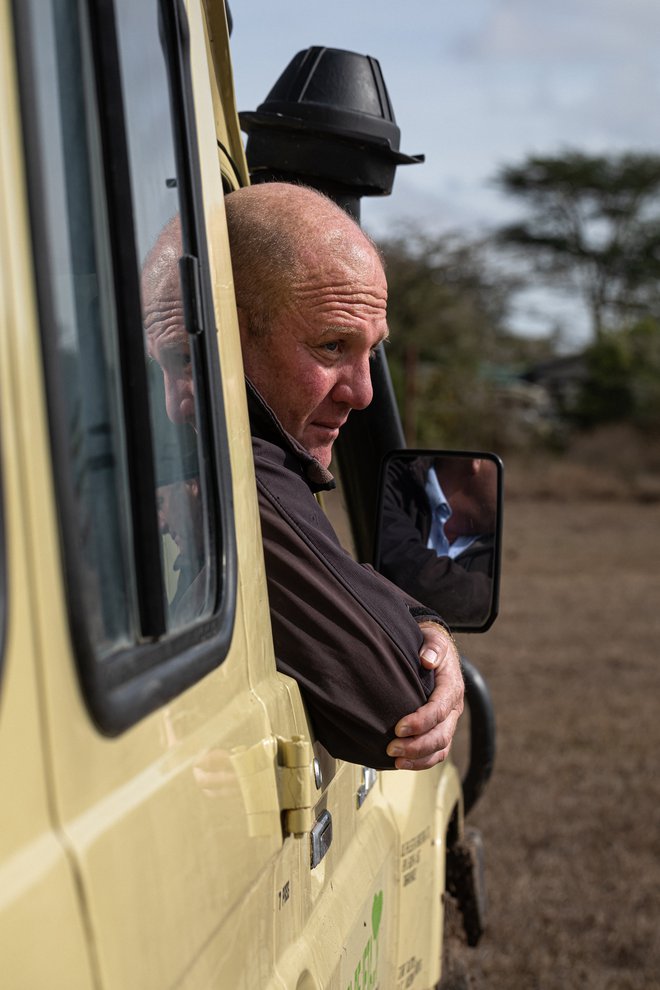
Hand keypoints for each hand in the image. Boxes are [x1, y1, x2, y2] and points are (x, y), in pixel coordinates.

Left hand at [386, 621, 463, 770]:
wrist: (436, 651)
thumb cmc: (432, 646)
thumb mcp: (434, 640)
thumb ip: (432, 647)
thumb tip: (428, 659)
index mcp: (452, 687)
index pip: (439, 710)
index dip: (420, 722)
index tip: (398, 728)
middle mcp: (453, 708)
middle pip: (441, 735)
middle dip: (416, 746)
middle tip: (392, 748)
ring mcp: (449, 721)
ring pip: (440, 748)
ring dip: (418, 758)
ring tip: (395, 761)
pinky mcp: (441, 729)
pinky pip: (436, 752)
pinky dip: (421, 761)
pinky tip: (402, 764)